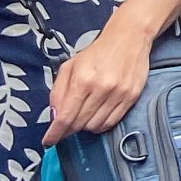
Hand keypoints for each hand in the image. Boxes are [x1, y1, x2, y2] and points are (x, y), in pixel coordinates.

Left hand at [46, 22, 153, 145]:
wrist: (128, 39)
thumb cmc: (98, 52)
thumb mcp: (70, 66)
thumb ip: (58, 91)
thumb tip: (54, 116)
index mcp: (82, 79)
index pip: (65, 116)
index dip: (55, 133)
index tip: (49, 141)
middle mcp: (101, 88)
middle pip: (79, 124)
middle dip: (68, 128)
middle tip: (66, 125)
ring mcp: (118, 94)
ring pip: (95, 126)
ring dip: (85, 126)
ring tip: (84, 114)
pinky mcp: (131, 97)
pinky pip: (111, 122)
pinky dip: (100, 124)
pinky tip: (96, 116)